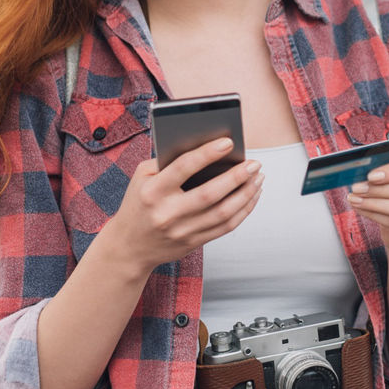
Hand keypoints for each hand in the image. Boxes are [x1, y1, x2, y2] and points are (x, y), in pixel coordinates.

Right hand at [104, 137, 262, 275]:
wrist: (128, 247)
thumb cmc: (139, 202)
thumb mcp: (142, 177)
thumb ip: (168, 160)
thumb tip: (208, 145)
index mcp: (152, 191)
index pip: (183, 168)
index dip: (207, 153)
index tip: (229, 141)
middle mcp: (167, 213)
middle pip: (210, 194)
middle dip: (237, 176)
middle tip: (255, 163)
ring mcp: (181, 231)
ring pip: (223, 213)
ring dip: (246, 193)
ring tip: (259, 177)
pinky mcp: (193, 243)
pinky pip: (226, 227)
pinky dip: (244, 210)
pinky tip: (252, 195)